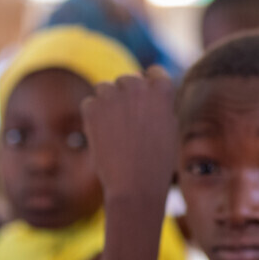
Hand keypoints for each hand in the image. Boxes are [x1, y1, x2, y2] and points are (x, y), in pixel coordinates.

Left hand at [80, 68, 177, 204]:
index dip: (150, 91)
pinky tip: (105, 139)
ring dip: (108, 105)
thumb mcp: (168, 126)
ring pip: (105, 89)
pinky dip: (94, 119)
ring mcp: (113, 94)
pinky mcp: (92, 107)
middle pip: (127, 80)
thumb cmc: (156, 161)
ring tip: (117, 134)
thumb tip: (137, 75)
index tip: (147, 111)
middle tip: (129, 128)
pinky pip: (90, 104)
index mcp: (162, 89)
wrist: (135, 186)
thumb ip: (156, 100)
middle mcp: (138, 85)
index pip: (154, 73)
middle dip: (126, 98)